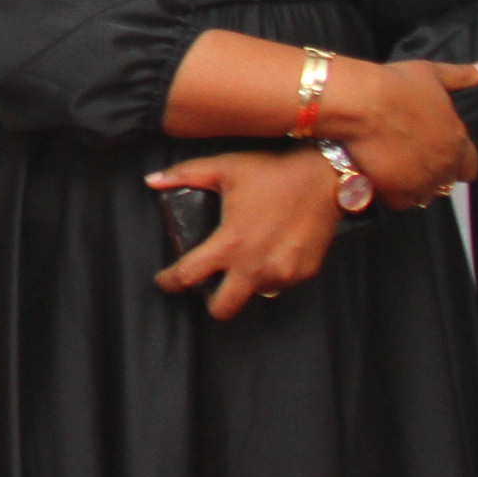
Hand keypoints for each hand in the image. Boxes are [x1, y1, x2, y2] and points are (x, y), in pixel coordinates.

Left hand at [150, 146, 345, 318]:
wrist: (325, 178)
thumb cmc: (272, 172)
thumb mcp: (224, 167)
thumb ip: (184, 174)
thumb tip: (151, 180)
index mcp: (231, 242)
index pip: (188, 276)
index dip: (169, 282)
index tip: (164, 280)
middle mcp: (256, 265)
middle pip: (223, 309)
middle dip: (210, 302)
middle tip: (207, 285)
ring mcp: (282, 273)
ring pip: (253, 295)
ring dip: (243, 284)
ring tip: (243, 261)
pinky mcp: (304, 273)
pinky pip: (278, 284)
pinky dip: (268, 275)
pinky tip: (267, 254)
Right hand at [330, 58, 477, 206]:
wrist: (362, 103)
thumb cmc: (394, 87)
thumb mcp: (431, 74)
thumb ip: (461, 76)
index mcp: (456, 140)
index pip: (468, 166)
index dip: (454, 161)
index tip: (436, 153)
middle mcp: (444, 164)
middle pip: (445, 183)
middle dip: (432, 174)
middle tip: (410, 160)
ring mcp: (421, 180)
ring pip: (424, 195)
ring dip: (414, 186)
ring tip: (394, 171)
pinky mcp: (396, 191)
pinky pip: (400, 202)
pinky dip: (391, 194)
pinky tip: (379, 179)